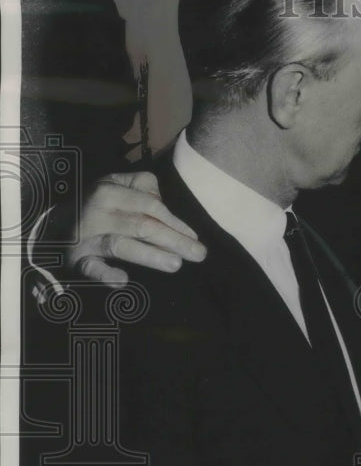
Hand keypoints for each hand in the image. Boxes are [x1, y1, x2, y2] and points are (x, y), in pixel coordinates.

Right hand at [66, 171, 206, 285]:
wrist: (55, 221)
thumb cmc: (100, 203)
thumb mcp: (118, 184)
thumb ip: (144, 188)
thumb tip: (166, 207)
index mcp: (109, 191)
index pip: (149, 206)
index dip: (174, 222)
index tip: (194, 237)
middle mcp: (96, 213)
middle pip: (141, 226)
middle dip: (173, 240)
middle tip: (199, 254)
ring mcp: (84, 238)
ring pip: (121, 246)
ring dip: (150, 256)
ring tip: (175, 264)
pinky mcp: (75, 260)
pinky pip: (89, 268)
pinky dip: (104, 275)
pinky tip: (122, 281)